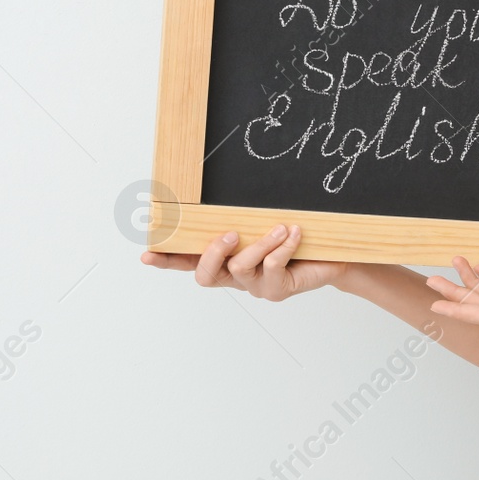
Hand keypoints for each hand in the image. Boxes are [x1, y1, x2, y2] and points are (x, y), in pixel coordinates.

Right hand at [139, 224, 350, 300]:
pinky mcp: (277, 290)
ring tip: (279, 227)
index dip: (168, 260)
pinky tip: (294, 233)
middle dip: (213, 253)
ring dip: (259, 243)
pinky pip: (272, 267)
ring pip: (241, 267)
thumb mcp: (263, 221)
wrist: (331, 255)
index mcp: (224, 259)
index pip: (189, 262)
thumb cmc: (293, 236)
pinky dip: (284, 246)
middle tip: (230, 234)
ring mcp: (255, 286)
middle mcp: (234, 276)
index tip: (147, 254)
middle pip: (206, 276)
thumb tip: (219, 189)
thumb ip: (241, 215)